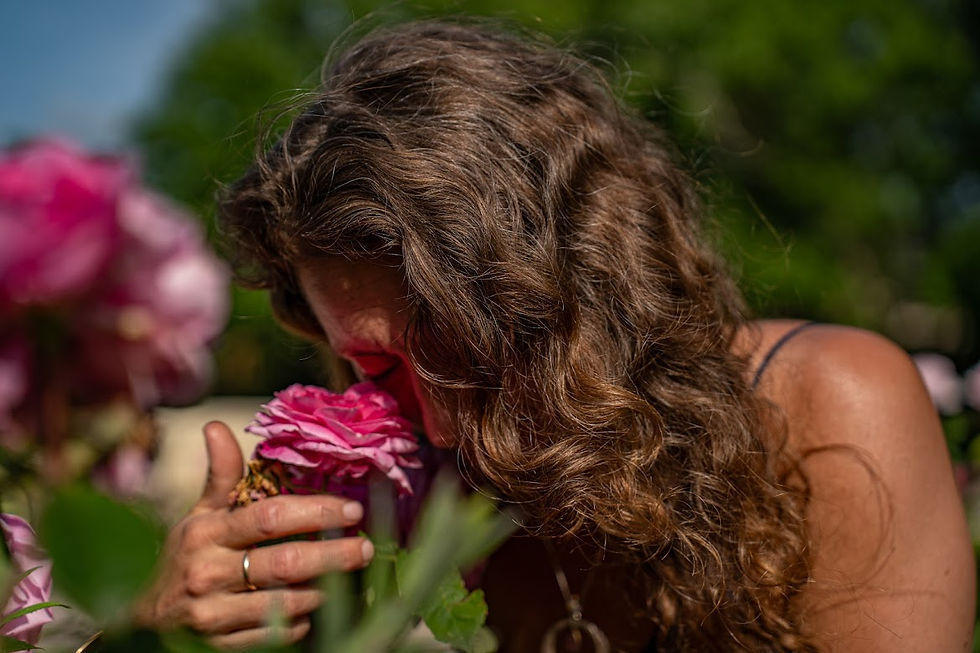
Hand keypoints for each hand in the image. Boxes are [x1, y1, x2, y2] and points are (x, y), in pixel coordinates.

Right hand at [135, 421, 373, 648]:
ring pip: (283, 603)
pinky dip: (297, 622)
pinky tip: (310, 608)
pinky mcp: (218, 647)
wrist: (143, 620)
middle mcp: (208, 573)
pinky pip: (273, 635)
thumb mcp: (198, 515)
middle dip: (333, 555)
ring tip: (345, 576)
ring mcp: (212, 615)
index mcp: (206, 533)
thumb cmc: (184, 557)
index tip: (351, 509)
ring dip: (321, 589)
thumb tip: (217, 425)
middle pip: (285, 563)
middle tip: (366, 547)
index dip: (315, 512)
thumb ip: (221, 475)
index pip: (269, 518)